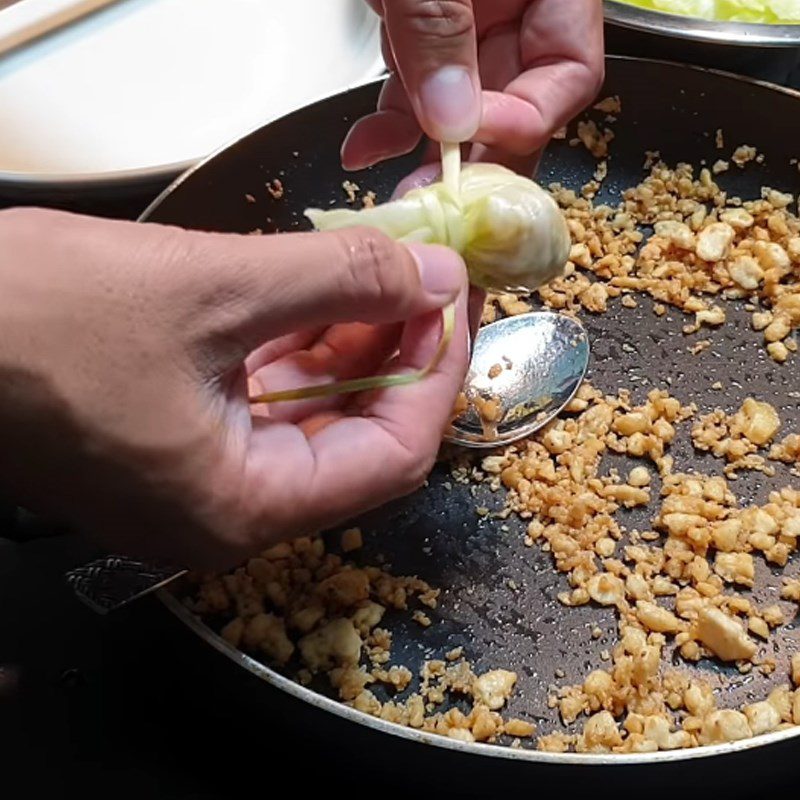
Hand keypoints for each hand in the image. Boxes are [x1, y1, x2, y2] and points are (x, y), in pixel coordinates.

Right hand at [0, 208, 468, 567]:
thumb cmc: (34, 321)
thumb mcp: (210, 287)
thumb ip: (338, 280)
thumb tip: (433, 275)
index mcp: (244, 508)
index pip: (394, 455)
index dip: (437, 373)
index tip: (456, 300)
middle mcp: (230, 513)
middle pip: (361, 438)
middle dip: (400, 352)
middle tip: (427, 277)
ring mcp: (202, 480)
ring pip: (317, 417)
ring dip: (354, 344)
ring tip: (381, 273)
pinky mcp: (179, 440)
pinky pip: (269, 402)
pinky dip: (304, 349)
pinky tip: (322, 296)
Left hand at [343, 0, 603, 174]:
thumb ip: (440, 26)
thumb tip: (452, 118)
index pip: (569, 72)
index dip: (526, 117)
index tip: (471, 135)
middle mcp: (518, 6)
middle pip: (517, 101)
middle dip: (474, 154)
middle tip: (440, 199)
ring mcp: (470, 20)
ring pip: (460, 105)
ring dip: (424, 149)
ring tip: (396, 185)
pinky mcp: (422, 28)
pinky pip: (415, 88)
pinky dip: (389, 121)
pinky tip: (364, 148)